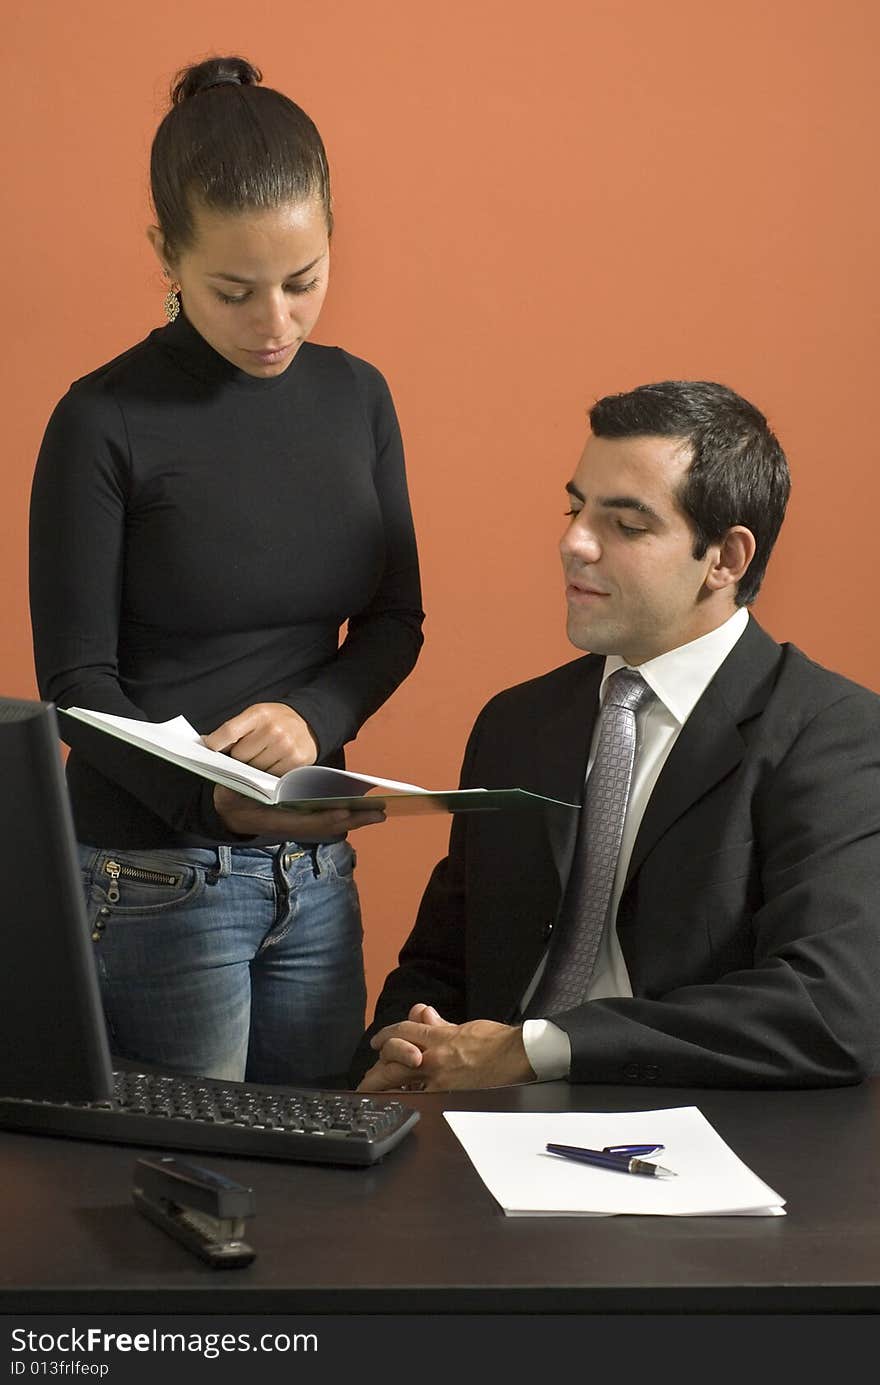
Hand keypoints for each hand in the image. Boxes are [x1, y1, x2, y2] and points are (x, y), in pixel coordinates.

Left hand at [202, 702, 318, 773]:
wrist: (308, 723)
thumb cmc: (276, 720)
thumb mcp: (255, 715)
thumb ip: (232, 729)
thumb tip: (206, 742)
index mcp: (259, 714)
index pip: (228, 732)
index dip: (215, 744)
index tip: (210, 750)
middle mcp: (273, 729)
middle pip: (239, 756)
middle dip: (239, 757)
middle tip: (251, 750)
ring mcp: (286, 746)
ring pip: (253, 769)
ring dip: (254, 767)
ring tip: (265, 755)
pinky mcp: (296, 761)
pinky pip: (269, 777)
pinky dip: (268, 774)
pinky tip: (274, 762)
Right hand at [213, 784, 384, 839]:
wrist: (227, 812)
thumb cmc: (233, 797)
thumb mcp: (238, 792)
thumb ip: (257, 789)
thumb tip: (278, 785)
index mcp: (277, 820)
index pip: (310, 822)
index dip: (329, 817)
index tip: (348, 810)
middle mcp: (291, 825)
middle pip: (329, 826)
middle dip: (354, 820)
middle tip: (381, 813)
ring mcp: (298, 825)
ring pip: (331, 825)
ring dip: (354, 819)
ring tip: (377, 813)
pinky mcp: (302, 820)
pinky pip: (327, 820)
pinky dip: (344, 815)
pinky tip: (358, 810)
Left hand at [357, 1003, 535, 1091]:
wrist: (517, 1056)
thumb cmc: (497, 1041)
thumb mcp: (465, 1027)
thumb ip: (441, 1025)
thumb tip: (423, 1015)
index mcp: (439, 1036)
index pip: (403, 1032)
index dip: (386, 1036)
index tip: (377, 1042)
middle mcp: (435, 1056)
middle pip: (394, 1058)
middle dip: (377, 1069)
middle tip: (364, 1080)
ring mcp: (440, 1077)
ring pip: (402, 1079)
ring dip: (384, 1086)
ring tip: (372, 1094)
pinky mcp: (450, 1094)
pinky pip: (421, 1097)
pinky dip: (408, 1099)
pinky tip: (398, 1105)